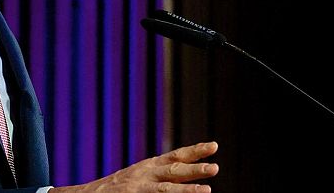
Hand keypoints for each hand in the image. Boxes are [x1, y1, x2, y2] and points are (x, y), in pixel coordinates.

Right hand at [52, 141, 218, 191]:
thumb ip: (161, 174)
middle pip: (173, 169)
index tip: (213, 146)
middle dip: (195, 168)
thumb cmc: (117, 187)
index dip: (195, 150)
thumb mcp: (140, 175)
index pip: (176, 155)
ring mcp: (138, 187)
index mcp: (149, 166)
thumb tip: (188, 175)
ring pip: (166, 189)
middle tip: (215, 168)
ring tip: (206, 191)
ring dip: (187, 190)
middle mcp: (145, 174)